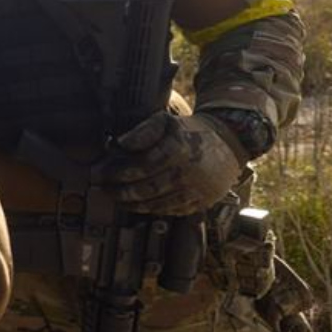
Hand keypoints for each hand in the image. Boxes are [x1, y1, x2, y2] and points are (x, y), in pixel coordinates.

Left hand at [98, 111, 242, 215]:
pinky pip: (172, 211)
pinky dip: (152, 210)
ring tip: (116, 199)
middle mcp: (188, 173)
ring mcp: (196, 191)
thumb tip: (119, 144)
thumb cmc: (191, 131)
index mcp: (179, 150)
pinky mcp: (201, 203)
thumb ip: (143, 131)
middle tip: (103, 189)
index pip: (142, 166)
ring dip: (133, 204)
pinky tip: (138, 206)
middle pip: (147, 188)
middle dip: (121, 191)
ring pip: (158, 203)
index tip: (101, 173)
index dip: (119, 171)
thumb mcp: (168, 121)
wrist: (229, 144)